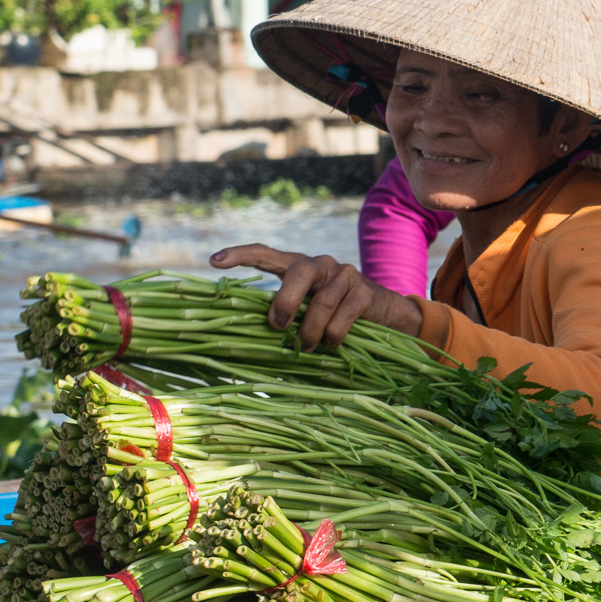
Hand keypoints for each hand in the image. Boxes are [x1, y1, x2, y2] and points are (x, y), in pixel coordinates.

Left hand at [209, 244, 422, 349]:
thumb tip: (259, 334)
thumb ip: (288, 312)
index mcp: (299, 266)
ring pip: (321, 303)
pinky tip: (330, 345)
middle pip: (298, 272)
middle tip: (278, 326)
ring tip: (305, 348)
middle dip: (285, 301)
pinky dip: (332, 337)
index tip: (214, 261)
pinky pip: (342, 318)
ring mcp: (345, 275)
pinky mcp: (365, 292)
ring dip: (310, 332)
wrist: (386, 314)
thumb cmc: (335, 316)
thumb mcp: (308, 310)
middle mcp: (321, 265)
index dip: (240, 254)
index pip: (266, 253)